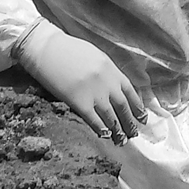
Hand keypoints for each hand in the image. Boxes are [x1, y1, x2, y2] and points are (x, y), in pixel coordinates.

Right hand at [19, 27, 145, 143]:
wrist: (47, 48)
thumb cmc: (67, 50)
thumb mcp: (94, 56)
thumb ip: (106, 72)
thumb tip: (112, 86)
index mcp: (111, 69)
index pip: (130, 91)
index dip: (137, 106)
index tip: (142, 117)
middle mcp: (107, 82)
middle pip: (122, 106)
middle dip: (129, 122)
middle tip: (134, 134)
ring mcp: (94, 92)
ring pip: (111, 116)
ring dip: (118, 130)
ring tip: (122, 141)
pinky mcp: (79, 101)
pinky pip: (93, 119)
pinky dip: (101, 129)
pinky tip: (106, 136)